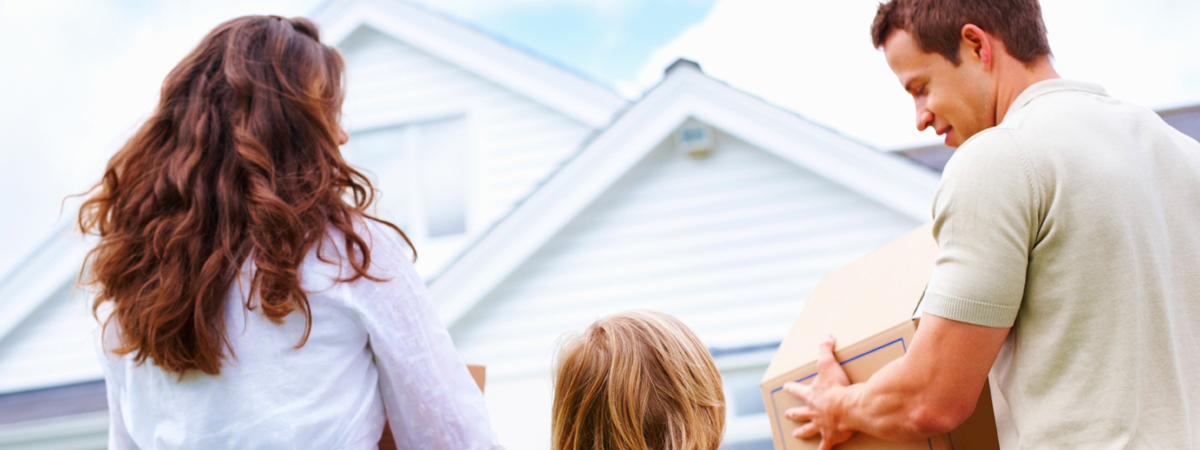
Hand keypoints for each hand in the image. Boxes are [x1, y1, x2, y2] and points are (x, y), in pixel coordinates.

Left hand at [782, 335, 853, 449]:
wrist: (848, 407)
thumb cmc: (838, 386)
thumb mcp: (829, 363)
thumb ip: (826, 349)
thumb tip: (826, 335)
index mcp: (811, 394)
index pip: (797, 389)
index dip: (791, 387)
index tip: (785, 386)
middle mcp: (813, 410)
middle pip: (800, 412)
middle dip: (793, 413)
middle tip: (787, 414)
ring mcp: (820, 424)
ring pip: (808, 429)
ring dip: (802, 431)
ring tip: (796, 435)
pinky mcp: (830, 436)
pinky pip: (825, 445)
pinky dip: (823, 449)